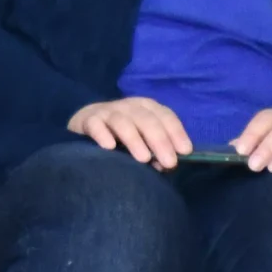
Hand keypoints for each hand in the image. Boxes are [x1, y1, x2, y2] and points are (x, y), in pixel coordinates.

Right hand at [68, 96, 193, 168]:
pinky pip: (96, 125)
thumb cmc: (123, 140)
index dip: (176, 132)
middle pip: (146, 119)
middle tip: (169, 162)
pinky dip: (103, 134)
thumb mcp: (144, 142)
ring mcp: (106, 112)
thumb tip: (165, 164)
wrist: (87, 128)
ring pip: (122, 121)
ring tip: (144, 159)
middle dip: (160, 140)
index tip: (184, 151)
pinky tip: (110, 147)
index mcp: (146, 108)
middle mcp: (128, 106)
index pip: (164, 115)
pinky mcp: (87, 120)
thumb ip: (157, 152)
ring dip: (135, 139)